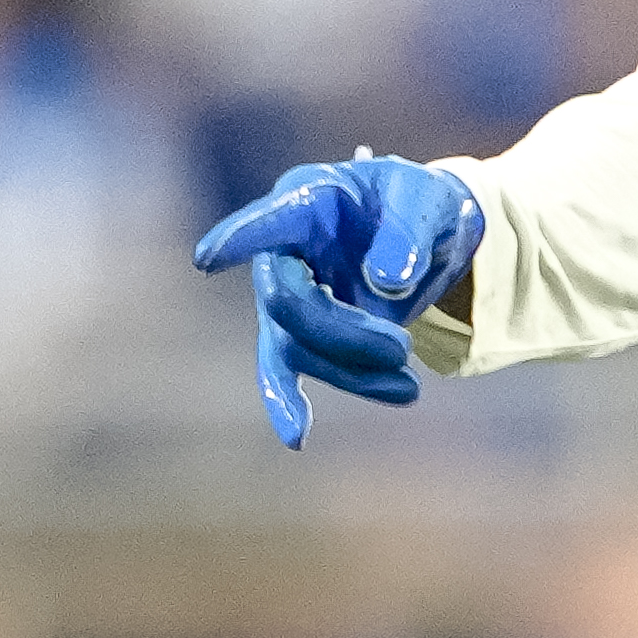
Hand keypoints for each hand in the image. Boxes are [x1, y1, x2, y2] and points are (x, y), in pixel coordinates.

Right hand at [191, 151, 484, 449]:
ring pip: (295, 346)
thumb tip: (386, 283)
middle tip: (404, 347)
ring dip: (352, 372)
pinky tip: (296, 437)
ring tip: (411, 387)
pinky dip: (287, 403)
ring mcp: (287, 293)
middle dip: (343, 334)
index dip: (239, 238)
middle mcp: (285, 249)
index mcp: (310, 201)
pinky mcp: (301, 332)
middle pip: (286, 301)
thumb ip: (409, 235)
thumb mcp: (430, 202)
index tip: (207, 259)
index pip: (271, 220)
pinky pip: (282, 371)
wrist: (429, 234)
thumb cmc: (419, 203)